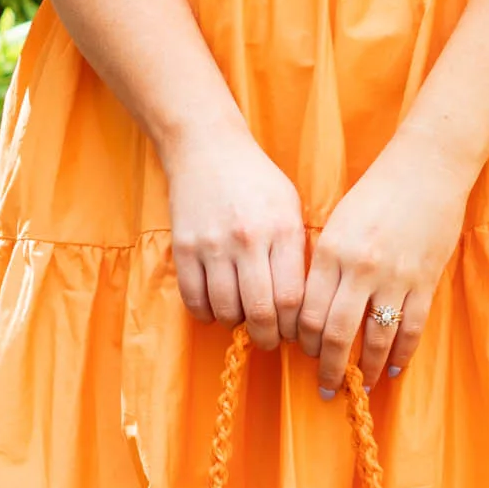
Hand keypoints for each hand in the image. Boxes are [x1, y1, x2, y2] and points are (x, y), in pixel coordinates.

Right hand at [163, 122, 306, 346]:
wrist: (206, 147)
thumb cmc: (256, 180)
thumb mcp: (290, 207)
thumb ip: (297, 252)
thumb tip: (303, 305)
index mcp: (282, 230)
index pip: (293, 298)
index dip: (295, 327)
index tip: (295, 332)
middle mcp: (249, 240)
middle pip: (261, 312)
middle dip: (267, 337)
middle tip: (269, 340)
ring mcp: (213, 244)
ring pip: (226, 310)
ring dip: (236, 323)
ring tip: (242, 317)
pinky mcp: (184, 247)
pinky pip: (194, 299)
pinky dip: (206, 313)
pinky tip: (215, 307)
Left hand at [297, 128, 472, 393]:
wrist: (427, 167)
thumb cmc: (378, 191)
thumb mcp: (337, 223)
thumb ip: (325, 264)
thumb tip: (311, 310)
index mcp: (331, 251)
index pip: (307, 312)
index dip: (303, 342)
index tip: (303, 354)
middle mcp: (359, 267)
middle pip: (336, 333)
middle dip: (328, 367)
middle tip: (326, 387)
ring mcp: (395, 276)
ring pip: (376, 338)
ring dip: (366, 368)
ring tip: (362, 386)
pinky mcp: (425, 280)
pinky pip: (411, 328)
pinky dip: (401, 353)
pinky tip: (393, 369)